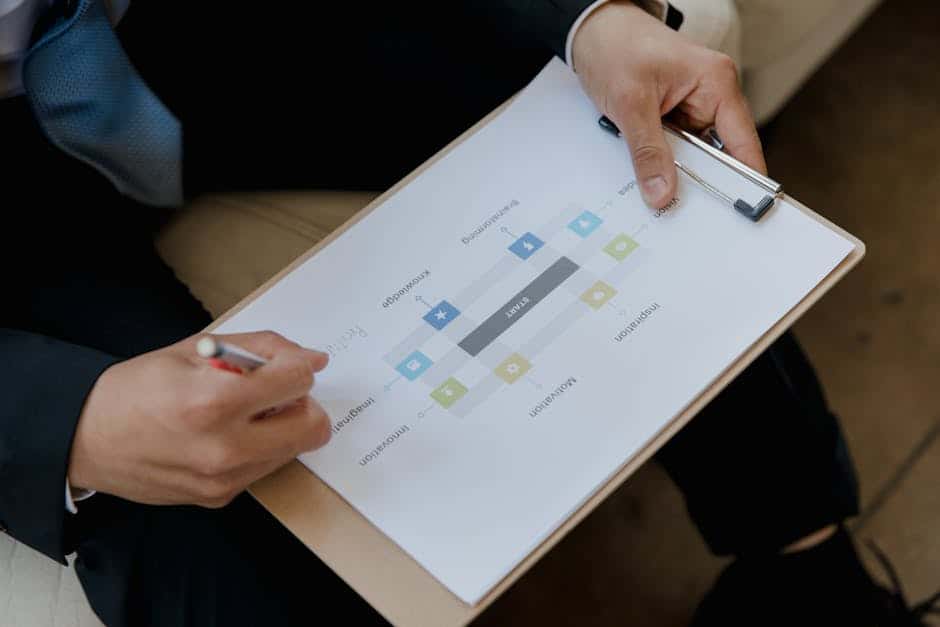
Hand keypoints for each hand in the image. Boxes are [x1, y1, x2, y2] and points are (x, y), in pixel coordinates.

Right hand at [68, 331, 330, 507]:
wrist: (87, 440)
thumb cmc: (138, 387)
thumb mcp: (197, 349)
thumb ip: (260, 348)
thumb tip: (312, 358)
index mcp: (214, 402)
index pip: (298, 381)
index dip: (300, 365)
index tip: (290, 363)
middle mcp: (224, 448)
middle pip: (313, 427)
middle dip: (303, 402)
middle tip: (275, 391)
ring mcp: (224, 479)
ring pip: (294, 448)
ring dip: (283, 426)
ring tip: (244, 412)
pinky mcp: (220, 498)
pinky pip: (266, 467)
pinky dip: (261, 446)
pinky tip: (228, 434)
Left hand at [572, 1, 765, 207]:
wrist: (591, 31)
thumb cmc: (616, 47)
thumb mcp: (630, 103)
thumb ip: (648, 151)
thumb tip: (662, 191)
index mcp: (716, 83)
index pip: (742, 142)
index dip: (745, 179)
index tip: (742, 211)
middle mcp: (711, 95)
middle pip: (717, 154)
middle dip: (698, 179)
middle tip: (683, 205)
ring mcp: (691, 107)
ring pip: (691, 155)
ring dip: (673, 168)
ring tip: (654, 179)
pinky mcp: (672, 115)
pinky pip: (672, 149)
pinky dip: (659, 159)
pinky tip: (646, 165)